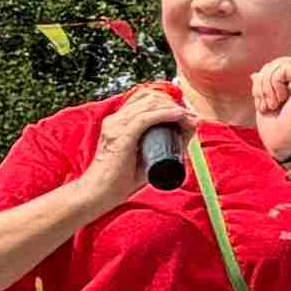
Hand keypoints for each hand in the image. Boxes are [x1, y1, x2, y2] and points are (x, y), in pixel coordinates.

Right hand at [83, 84, 187, 205]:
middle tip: (191, 117)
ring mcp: (117, 126)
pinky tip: (180, 116)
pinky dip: (167, 114)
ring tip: (190, 118)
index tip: (185, 113)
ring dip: (175, 109)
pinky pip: (147, 118)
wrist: (99, 192)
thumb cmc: (120, 179)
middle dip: (175, 104)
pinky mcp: (121, 136)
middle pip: (150, 98)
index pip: (144, 99)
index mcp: (118, 121)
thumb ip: (160, 146)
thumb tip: (184, 136)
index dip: (167, 102)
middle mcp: (116, 119)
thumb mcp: (143, 157)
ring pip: (151, 105)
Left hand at [248, 55, 290, 163]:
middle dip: (262, 80)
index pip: (276, 66)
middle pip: (276, 62)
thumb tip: (255, 73)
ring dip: (266, 85)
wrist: (287, 146)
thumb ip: (263, 87)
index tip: (261, 102)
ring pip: (278, 64)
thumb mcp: (264, 103)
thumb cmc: (277, 131)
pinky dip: (274, 83)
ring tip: (271, 104)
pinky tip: (278, 101)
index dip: (263, 78)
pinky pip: (283, 69)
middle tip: (265, 104)